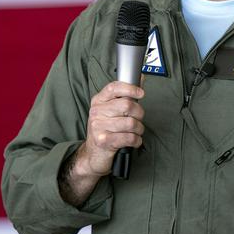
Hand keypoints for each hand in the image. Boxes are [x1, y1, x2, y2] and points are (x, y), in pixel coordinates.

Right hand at [58, 81, 144, 206]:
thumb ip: (125, 95)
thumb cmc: (105, 130)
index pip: (114, 88)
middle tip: (139, 118)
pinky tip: (134, 141)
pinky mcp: (104, 141)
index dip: (130, 88)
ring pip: (131, 123)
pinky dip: (136, 140)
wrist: (92, 155)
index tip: (141, 93)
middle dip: (139, 113)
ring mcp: (98, 126)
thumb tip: (140, 78)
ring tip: (136, 131)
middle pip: (127, 105)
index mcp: (98, 101)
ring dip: (139, 129)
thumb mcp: (111, 111)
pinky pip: (129, 138)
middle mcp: (96, 112)